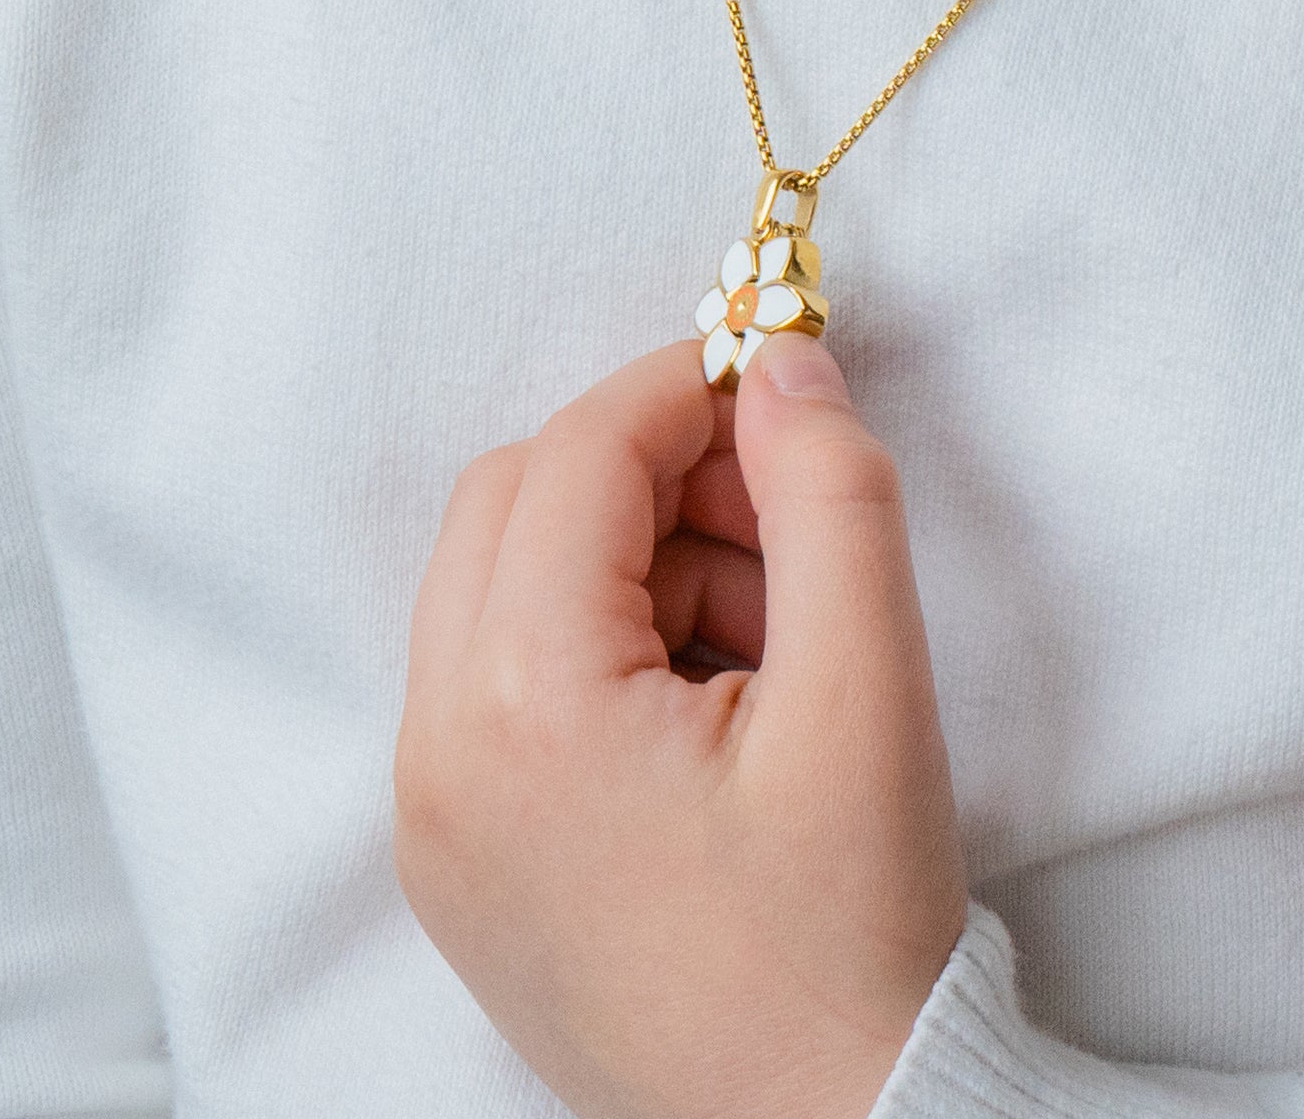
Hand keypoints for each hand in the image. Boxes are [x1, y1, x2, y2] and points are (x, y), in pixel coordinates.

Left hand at [396, 334, 969, 1118]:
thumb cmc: (845, 940)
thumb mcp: (869, 689)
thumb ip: (828, 492)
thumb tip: (784, 363)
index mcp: (520, 704)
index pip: (578, 454)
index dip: (691, 389)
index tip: (789, 380)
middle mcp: (436, 756)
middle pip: (512, 505)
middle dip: (651, 477)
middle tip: (785, 523)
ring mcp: (434, 823)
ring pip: (504, 593)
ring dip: (634, 566)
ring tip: (777, 646)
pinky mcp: (460, 869)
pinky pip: (501, 691)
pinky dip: (601, 652)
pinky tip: (723, 712)